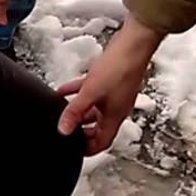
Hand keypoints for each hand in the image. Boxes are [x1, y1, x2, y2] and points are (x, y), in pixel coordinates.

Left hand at [56, 15, 164, 155]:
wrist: (133, 44)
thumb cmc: (120, 68)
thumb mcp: (90, 92)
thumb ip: (74, 111)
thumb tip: (63, 130)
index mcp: (114, 117)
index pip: (102, 143)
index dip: (88, 149)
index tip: (74, 151)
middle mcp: (116, 108)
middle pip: (97, 127)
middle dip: (80, 130)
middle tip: (66, 131)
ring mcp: (113, 95)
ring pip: (93, 109)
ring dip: (77, 111)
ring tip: (61, 111)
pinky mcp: (109, 81)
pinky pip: (91, 92)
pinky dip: (77, 93)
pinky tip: (64, 90)